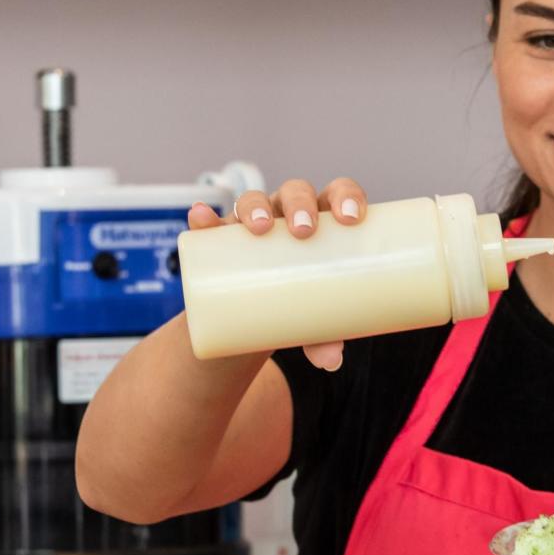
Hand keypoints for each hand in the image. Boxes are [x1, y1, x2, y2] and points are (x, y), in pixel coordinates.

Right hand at [187, 177, 367, 370]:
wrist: (260, 312)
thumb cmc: (303, 302)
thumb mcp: (314, 317)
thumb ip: (324, 335)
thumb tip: (330, 361)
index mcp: (323, 218)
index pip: (338, 192)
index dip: (347, 196)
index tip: (352, 217)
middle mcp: (288, 212)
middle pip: (295, 192)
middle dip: (300, 204)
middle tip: (304, 232)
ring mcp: (253, 221)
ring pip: (254, 200)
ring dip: (255, 206)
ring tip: (257, 228)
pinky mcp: (222, 239)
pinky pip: (212, 222)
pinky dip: (205, 217)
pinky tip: (201, 217)